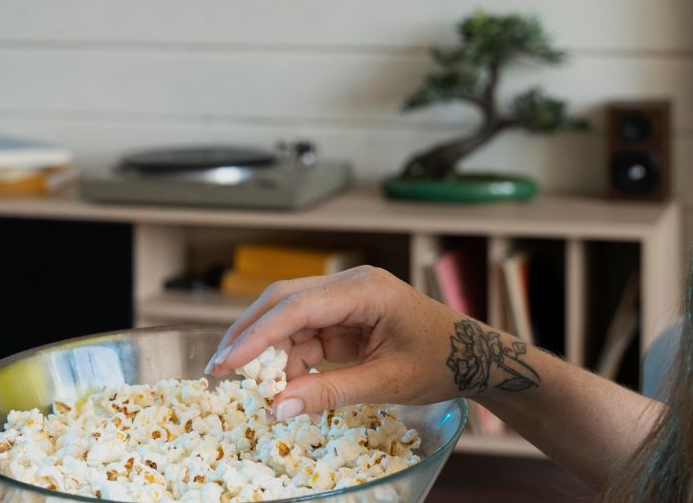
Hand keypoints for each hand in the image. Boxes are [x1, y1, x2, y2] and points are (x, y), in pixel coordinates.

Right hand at [206, 266, 488, 418]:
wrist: (474, 357)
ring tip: (257, 389)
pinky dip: (291, 360)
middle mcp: (350, 285)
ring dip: (270, 352)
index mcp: (364, 289)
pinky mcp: (346, 316)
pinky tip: (286, 386)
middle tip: (218, 369)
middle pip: (283, 301)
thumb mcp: (386, 382)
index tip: (225, 362)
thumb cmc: (440, 362)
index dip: (255, 335)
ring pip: (289, 318)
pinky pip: (306, 333)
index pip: (296, 307)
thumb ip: (330, 393)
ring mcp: (347, 299)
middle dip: (249, 335)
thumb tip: (277, 407)